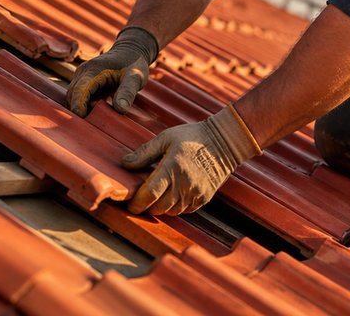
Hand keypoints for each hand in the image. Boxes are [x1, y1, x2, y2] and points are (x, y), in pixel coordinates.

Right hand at [67, 26, 159, 115]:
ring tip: (89, 123)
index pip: (79, 89)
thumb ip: (128, 92)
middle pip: (73, 94)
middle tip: (85, 128)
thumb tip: (120, 109)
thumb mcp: (135, 77)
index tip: (80, 119)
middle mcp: (83, 72)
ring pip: (73, 95)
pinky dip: (82, 105)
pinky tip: (92, 115)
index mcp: (93, 70)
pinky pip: (78, 95)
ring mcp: (82, 75)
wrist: (131, 50)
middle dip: (76, 109)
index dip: (78, 105)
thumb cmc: (134, 63)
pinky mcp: (84, 80)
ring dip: (78, 108)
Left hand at [121, 104, 260, 214]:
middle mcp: (184, 184)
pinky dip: (175, 206)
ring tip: (157, 196)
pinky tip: (173, 194)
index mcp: (172, 168)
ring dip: (161, 207)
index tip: (130, 205)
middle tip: (141, 199)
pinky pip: (184, 210)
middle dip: (147, 206)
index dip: (137, 204)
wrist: (225, 142)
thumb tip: (125, 164)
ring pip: (171, 211)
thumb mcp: (166, 138)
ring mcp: (195, 193)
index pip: (149, 194)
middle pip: (158, 207)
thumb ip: (145, 152)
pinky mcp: (204, 198)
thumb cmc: (193, 137)